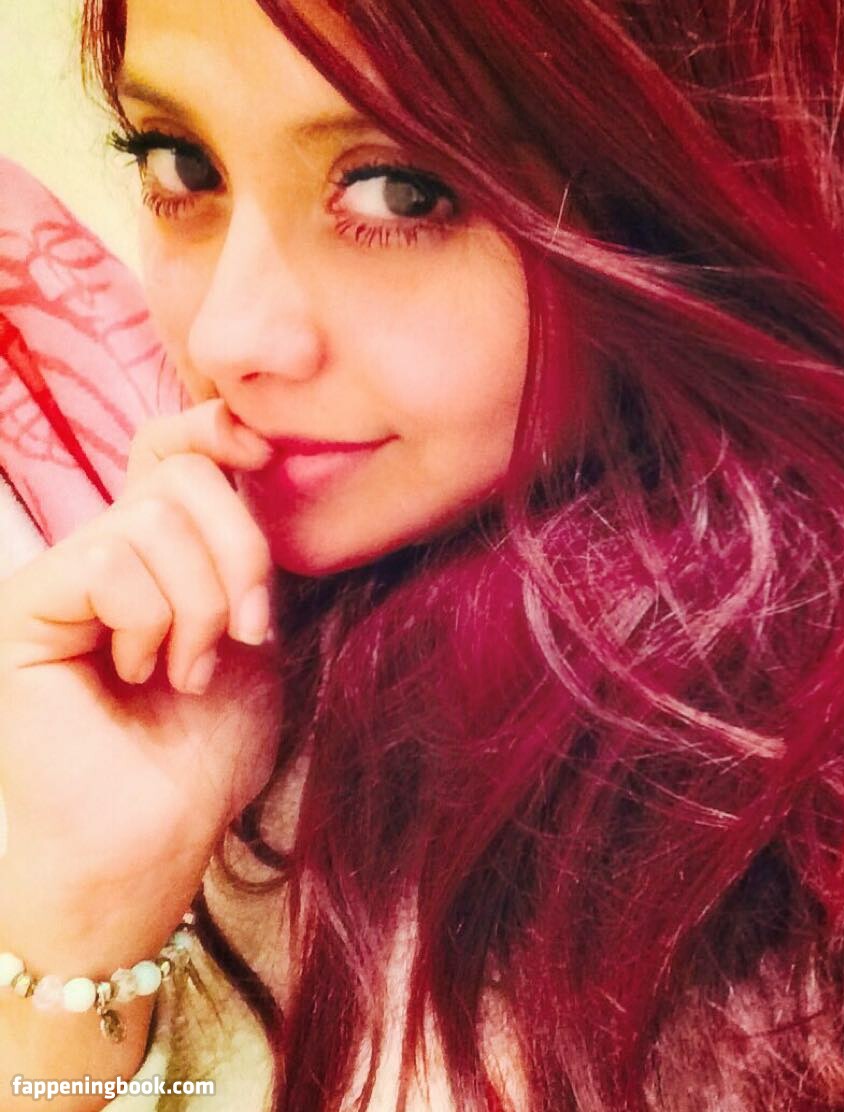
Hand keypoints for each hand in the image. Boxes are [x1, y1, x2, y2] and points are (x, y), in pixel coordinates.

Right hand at [0, 399, 283, 968]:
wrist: (157, 836)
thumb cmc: (206, 750)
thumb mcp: (251, 636)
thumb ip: (244, 558)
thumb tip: (246, 470)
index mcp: (159, 554)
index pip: (169, 449)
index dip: (212, 429)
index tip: (262, 450)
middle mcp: (104, 554)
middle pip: (179, 474)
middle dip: (240, 552)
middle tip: (246, 634)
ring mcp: (60, 578)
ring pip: (152, 521)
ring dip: (200, 606)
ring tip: (187, 672)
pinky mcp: (25, 608)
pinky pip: (107, 559)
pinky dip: (149, 618)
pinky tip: (138, 671)